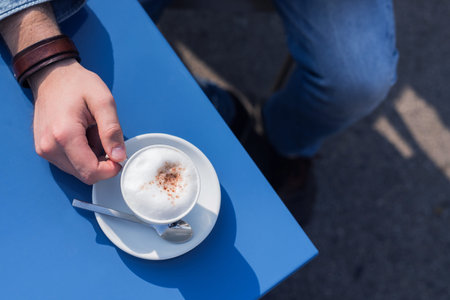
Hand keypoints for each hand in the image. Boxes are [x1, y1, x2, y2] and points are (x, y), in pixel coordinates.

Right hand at [29, 59, 125, 183]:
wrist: (52, 75)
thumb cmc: (78, 84)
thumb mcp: (103, 101)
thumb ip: (112, 130)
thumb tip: (119, 157)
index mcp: (64, 135)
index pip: (90, 171)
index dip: (110, 170)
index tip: (119, 156)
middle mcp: (49, 147)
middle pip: (84, 174)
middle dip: (101, 162)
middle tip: (104, 137)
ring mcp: (44, 150)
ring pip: (77, 171)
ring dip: (91, 158)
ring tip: (91, 133)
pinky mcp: (43, 150)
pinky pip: (69, 164)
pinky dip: (81, 154)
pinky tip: (82, 135)